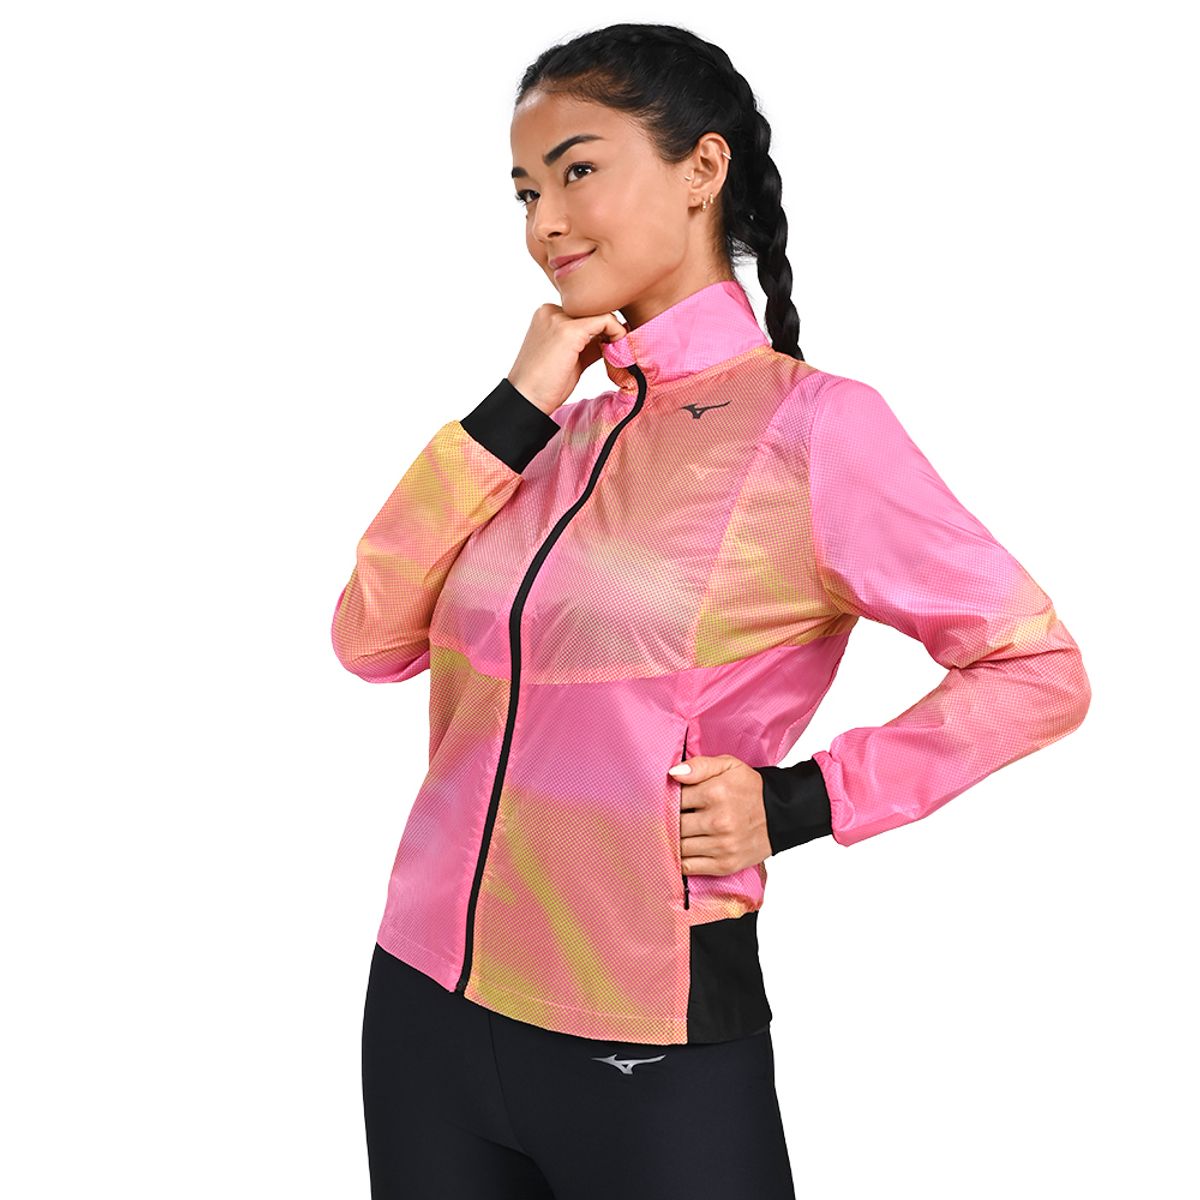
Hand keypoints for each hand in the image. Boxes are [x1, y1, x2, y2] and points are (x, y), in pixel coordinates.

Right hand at [507, 304, 627, 415]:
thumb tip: (611, 339)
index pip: (584, 313)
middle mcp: (551, 311)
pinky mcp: (569, 330)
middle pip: (593, 311)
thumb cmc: (545, 384)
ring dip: (615, 332)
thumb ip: (588, 344)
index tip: (611, 346)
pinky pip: (606, 321)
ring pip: (602, 313)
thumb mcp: (570, 357)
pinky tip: (616, 351)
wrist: (527, 399)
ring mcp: (559, 318)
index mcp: (547, 315)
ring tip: (616, 353)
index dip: (602, 329)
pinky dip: (618, 333)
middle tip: (618, 349)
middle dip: (609, 329)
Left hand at [668, 753, 773, 874]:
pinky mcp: (725, 864)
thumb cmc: (751, 788)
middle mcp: (718, 821)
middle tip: (668, 817)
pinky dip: (681, 860)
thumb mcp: (729, 766)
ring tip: (676, 832)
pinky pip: (690, 866)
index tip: (668, 800)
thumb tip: (673, 773)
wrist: (782, 814)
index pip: (675, 799)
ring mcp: (722, 846)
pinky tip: (683, 849)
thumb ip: (699, 766)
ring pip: (679, 846)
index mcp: (716, 793)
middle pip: (675, 824)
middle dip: (669, 820)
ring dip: (673, 840)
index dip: (667, 799)